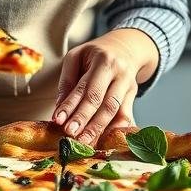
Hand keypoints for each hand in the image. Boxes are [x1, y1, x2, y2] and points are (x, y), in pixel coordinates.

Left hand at [52, 30, 153, 144]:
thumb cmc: (95, 54)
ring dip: (98, 129)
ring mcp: (129, 85)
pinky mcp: (133, 96)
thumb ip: (68, 80)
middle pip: (102, 102)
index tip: (58, 120)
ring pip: (114, 111)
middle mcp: (119, 73)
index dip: (71, 105)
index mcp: (103, 60)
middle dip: (85, 120)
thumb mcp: (77, 56)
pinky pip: (125, 116)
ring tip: (83, 142)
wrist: (125, 48)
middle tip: (70, 134)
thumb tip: (59, 108)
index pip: (85, 87)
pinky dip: (114, 130)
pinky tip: (103, 141)